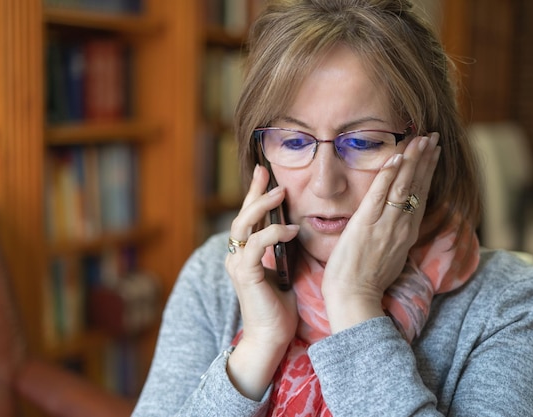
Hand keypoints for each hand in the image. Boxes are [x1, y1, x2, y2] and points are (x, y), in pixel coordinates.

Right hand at [223, 164, 299, 399]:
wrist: (271, 337)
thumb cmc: (280, 306)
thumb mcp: (284, 268)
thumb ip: (282, 248)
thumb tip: (296, 225)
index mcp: (245, 254)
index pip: (249, 218)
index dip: (254, 194)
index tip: (265, 174)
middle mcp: (236, 256)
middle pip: (241, 216)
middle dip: (254, 192)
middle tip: (266, 173)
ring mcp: (238, 265)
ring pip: (243, 226)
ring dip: (262, 206)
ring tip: (281, 193)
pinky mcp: (245, 275)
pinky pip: (256, 245)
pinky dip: (274, 233)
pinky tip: (293, 229)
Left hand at [322, 133, 440, 332]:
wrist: (354, 298)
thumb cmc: (367, 282)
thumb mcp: (389, 257)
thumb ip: (393, 237)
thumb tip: (395, 224)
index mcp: (406, 234)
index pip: (420, 196)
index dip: (427, 172)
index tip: (432, 153)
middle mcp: (401, 226)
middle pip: (417, 187)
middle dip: (425, 159)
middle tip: (432, 137)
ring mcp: (385, 224)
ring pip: (403, 187)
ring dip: (412, 160)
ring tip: (420, 139)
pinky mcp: (366, 224)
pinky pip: (380, 195)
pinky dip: (388, 176)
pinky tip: (395, 159)